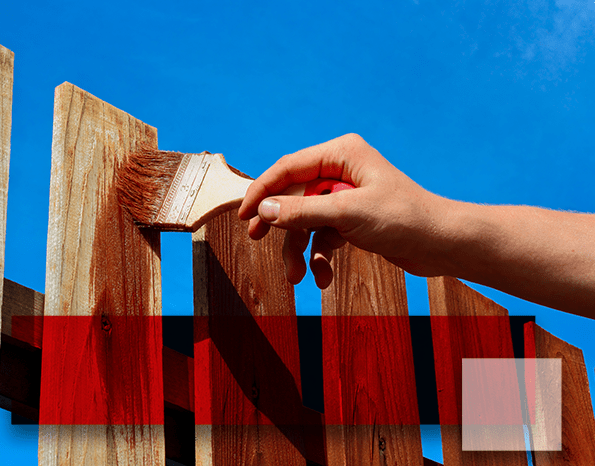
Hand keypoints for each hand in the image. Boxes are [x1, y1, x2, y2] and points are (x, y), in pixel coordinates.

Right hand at [238, 134, 448, 287]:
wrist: (442, 245)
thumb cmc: (404, 218)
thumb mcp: (347, 213)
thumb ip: (302, 210)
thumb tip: (264, 208)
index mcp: (341, 154)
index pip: (288, 168)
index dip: (262, 190)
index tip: (243, 215)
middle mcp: (341, 171)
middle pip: (294, 195)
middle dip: (280, 224)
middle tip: (257, 239)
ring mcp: (346, 196)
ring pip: (307, 221)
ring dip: (299, 249)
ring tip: (296, 277)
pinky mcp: (353, 220)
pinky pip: (324, 236)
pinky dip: (320, 257)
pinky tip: (323, 278)